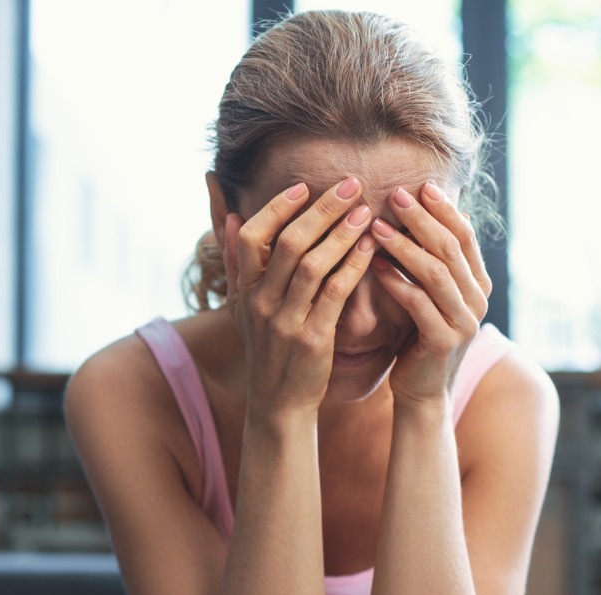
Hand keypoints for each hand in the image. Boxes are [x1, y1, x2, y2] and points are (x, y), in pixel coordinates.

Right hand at [224, 177, 376, 420]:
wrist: (278, 404)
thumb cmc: (266, 349)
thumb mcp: (240, 308)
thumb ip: (235, 263)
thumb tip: (230, 217)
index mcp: (242, 291)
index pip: (250, 236)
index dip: (276, 208)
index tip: (304, 187)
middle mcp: (260, 303)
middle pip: (287, 243)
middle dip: (321, 209)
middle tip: (350, 184)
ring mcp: (285, 322)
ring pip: (312, 265)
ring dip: (341, 233)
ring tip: (365, 211)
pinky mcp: (312, 339)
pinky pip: (335, 294)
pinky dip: (353, 266)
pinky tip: (370, 248)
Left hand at [369, 182, 491, 407]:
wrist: (422, 392)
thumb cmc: (420, 338)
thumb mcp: (432, 295)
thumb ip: (436, 261)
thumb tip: (439, 213)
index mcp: (478, 283)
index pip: (464, 235)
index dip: (442, 209)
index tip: (418, 185)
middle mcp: (478, 299)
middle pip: (450, 247)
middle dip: (422, 218)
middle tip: (395, 194)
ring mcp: (464, 321)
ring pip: (436, 272)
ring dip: (405, 245)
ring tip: (376, 225)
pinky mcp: (443, 340)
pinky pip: (418, 302)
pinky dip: (396, 280)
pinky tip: (374, 264)